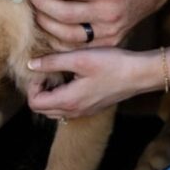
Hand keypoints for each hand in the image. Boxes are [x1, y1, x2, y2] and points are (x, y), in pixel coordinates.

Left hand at [26, 47, 156, 119]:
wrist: (139, 74)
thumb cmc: (111, 64)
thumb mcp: (79, 58)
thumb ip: (52, 62)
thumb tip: (30, 64)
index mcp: (68, 101)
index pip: (34, 103)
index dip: (32, 85)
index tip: (43, 69)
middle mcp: (74, 111)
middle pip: (42, 109)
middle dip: (39, 90)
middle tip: (49, 70)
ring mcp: (84, 111)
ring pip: (55, 109)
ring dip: (51, 93)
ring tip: (60, 72)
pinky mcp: (92, 107)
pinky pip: (68, 108)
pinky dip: (63, 96)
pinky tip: (73, 77)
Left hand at [28, 0, 163, 48]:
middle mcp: (111, 13)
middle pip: (65, 14)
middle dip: (41, 3)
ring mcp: (110, 32)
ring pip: (67, 35)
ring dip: (45, 23)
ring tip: (35, 8)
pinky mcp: (108, 43)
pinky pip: (76, 48)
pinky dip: (57, 41)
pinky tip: (47, 27)